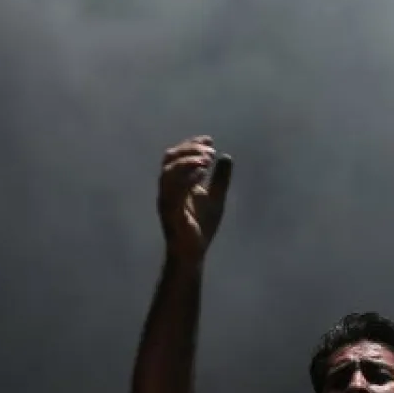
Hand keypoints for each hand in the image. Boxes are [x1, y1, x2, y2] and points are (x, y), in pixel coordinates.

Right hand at [158, 135, 233, 261]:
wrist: (194, 253)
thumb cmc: (201, 226)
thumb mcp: (216, 197)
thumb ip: (220, 178)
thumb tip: (226, 156)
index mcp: (176, 183)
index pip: (177, 156)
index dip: (191, 144)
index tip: (210, 139)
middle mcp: (167, 189)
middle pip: (170, 159)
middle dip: (190, 149)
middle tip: (210, 150)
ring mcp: (167, 200)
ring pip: (169, 172)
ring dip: (188, 161)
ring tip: (207, 159)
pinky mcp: (171, 213)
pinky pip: (173, 192)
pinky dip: (187, 179)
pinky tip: (202, 174)